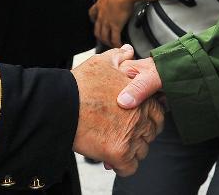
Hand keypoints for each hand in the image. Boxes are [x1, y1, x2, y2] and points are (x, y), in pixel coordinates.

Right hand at [71, 48, 164, 175]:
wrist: (61, 104)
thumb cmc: (80, 84)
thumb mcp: (102, 62)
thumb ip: (119, 56)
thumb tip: (128, 50)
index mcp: (141, 97)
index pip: (158, 113)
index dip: (147, 117)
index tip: (135, 120)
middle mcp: (140, 117)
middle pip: (151, 133)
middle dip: (139, 134)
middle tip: (123, 133)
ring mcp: (131, 135)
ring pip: (141, 151)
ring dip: (130, 150)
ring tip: (114, 144)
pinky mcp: (119, 153)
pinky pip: (129, 168)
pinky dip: (122, 166)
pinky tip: (111, 159)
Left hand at [89, 0, 137, 47]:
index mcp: (100, 4)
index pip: (92, 14)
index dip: (93, 19)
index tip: (96, 22)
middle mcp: (102, 14)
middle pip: (97, 29)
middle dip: (100, 36)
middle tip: (104, 39)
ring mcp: (108, 21)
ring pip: (104, 36)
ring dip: (107, 42)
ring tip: (112, 45)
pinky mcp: (116, 25)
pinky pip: (114, 38)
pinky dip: (116, 43)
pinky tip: (120, 45)